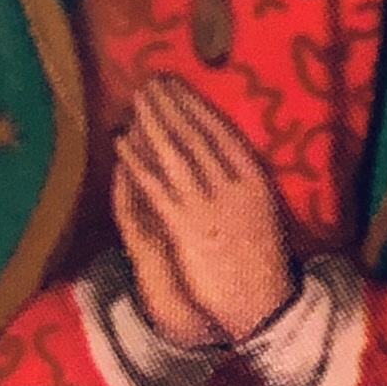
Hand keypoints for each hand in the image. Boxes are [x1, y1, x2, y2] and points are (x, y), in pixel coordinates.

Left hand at [113, 75, 293, 347]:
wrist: (263, 302)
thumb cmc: (264, 262)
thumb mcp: (264, 213)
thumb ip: (243, 184)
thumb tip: (223, 159)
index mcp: (254, 179)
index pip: (220, 132)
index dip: (195, 106)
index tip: (178, 85)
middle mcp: (232, 184)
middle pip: (194, 136)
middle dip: (170, 106)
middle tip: (149, 82)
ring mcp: (208, 204)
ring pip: (175, 154)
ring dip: (152, 124)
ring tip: (136, 101)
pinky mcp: (186, 226)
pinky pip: (156, 187)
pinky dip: (138, 162)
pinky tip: (122, 143)